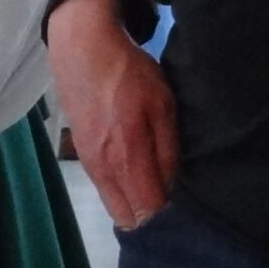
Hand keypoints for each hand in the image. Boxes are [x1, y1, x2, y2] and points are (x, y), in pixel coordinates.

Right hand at [47, 0, 179, 230]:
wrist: (81, 48)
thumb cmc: (128, 74)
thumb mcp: (162, 106)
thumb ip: (168, 151)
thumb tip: (172, 188)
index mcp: (127, 159)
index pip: (149, 212)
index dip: (170, 217)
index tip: (187, 208)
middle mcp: (103, 170)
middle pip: (128, 217)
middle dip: (150, 219)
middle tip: (173, 202)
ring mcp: (89, 163)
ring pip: (114, 203)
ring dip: (135, 204)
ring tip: (157, 187)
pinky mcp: (81, 152)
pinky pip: (105, 187)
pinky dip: (121, 190)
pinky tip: (136, 173)